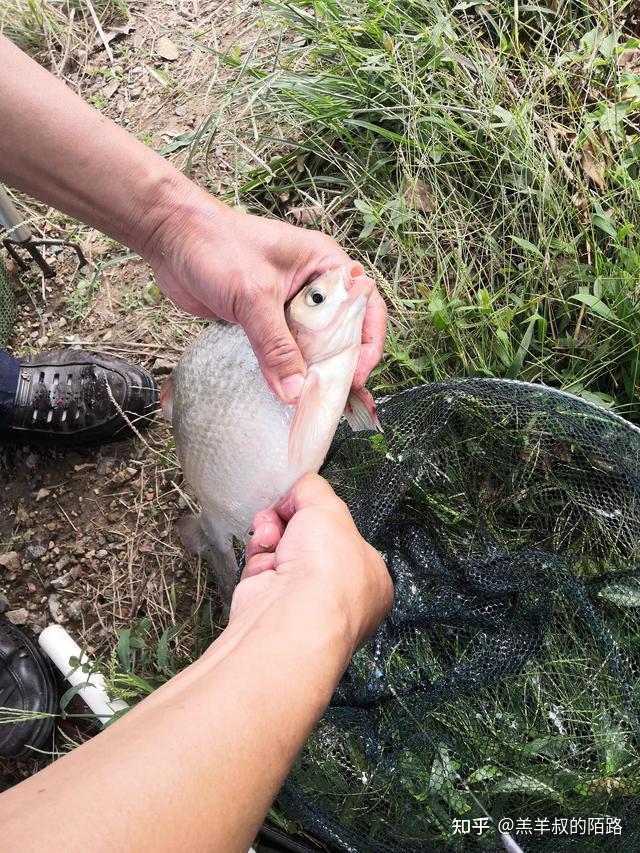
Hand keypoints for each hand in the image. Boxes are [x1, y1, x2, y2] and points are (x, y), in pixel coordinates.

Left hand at [145, 192, 386, 401]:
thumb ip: (275, 344)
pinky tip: (284, 394)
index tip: (356, 375)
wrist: (170, 236)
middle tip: (334, 398)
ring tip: (312, 404)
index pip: (365, 306)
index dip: (368, 343)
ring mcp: (287, 305)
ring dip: (312, 374)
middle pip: (341, 333)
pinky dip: (285, 372)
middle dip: (340, 366)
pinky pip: (282, 352)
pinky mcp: (263, 322)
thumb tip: (294, 389)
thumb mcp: (254, 295)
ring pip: (310, 347)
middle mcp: (313, 287)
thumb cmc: (216, 245)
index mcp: (325, 265)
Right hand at [230, 474, 392, 653]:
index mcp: (369, 576)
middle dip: (289, 522)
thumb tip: (300, 488)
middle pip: (308, 539)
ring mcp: (303, 602)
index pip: (343, 534)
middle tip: (281, 516)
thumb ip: (315, 490)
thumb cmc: (325, 572)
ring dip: (270, 534)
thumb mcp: (329, 509)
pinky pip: (261, 567)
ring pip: (282, 549)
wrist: (289, 616)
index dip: (321, 514)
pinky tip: (262, 557)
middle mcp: (339, 593)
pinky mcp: (270, 605)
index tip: (305, 503)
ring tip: (269, 536)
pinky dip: (257, 557)